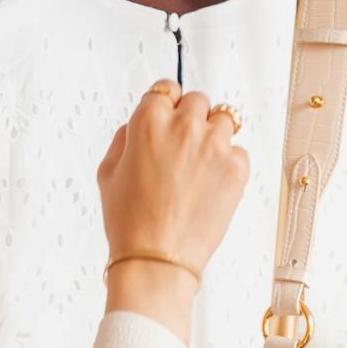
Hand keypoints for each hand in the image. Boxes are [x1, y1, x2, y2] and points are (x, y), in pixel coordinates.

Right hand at [96, 80, 249, 341]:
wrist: (157, 259)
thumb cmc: (129, 221)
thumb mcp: (108, 173)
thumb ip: (124, 138)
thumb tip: (137, 124)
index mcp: (148, 121)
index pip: (166, 87)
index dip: (166, 103)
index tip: (169, 113)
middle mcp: (184, 126)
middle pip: (198, 100)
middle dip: (190, 118)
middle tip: (182, 146)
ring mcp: (215, 145)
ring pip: (224, 119)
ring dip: (213, 134)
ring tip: (200, 163)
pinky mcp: (237, 167)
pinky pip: (238, 150)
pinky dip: (227, 162)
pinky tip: (209, 184)